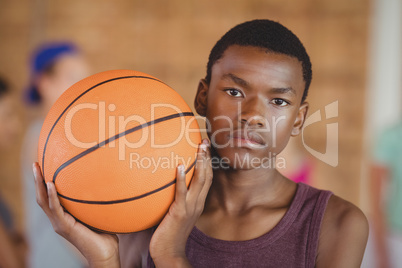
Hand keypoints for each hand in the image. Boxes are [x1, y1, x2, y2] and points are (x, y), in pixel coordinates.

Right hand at [33, 162, 119, 267]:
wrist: (105, 252)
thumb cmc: (105, 233)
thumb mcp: (98, 212)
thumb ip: (97, 200)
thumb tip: (107, 181)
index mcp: (64, 215)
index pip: (49, 197)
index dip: (44, 182)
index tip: (44, 166)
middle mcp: (58, 219)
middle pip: (42, 196)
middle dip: (37, 179)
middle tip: (35, 163)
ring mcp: (59, 223)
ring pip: (43, 201)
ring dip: (39, 184)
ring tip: (37, 168)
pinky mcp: (64, 227)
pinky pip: (55, 209)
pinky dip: (52, 196)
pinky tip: (50, 184)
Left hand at [149, 139, 212, 266]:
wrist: (169, 253)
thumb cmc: (169, 233)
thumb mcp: (175, 213)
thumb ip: (175, 199)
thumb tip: (165, 184)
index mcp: (197, 203)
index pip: (207, 179)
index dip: (208, 162)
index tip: (205, 147)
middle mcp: (197, 203)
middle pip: (207, 176)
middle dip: (207, 158)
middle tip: (205, 141)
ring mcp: (190, 208)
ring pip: (200, 182)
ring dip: (200, 163)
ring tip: (199, 148)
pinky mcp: (179, 213)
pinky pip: (182, 193)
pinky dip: (181, 179)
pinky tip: (179, 167)